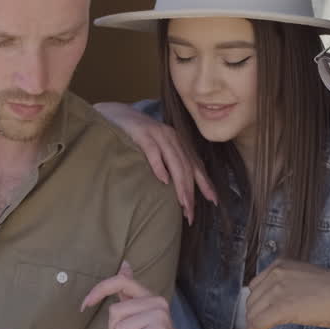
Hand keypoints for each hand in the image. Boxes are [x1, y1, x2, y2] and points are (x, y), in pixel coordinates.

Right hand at [94, 102, 216, 224]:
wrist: (116, 115)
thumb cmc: (137, 136)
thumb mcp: (157, 148)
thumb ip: (169, 163)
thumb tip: (177, 189)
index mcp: (178, 142)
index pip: (195, 165)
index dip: (205, 183)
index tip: (213, 201)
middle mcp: (172, 137)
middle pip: (187, 167)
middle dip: (191, 191)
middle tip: (191, 213)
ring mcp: (158, 134)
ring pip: (175, 161)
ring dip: (180, 184)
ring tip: (183, 203)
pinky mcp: (142, 133)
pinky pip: (153, 151)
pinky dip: (160, 166)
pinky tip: (163, 181)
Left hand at [242, 259, 329, 328]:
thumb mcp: (305, 281)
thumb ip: (287, 287)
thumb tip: (272, 307)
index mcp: (281, 265)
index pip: (255, 288)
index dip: (255, 307)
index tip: (258, 321)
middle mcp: (276, 273)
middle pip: (251, 302)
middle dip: (252, 322)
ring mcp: (277, 288)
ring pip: (252, 315)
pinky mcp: (281, 307)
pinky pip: (257, 325)